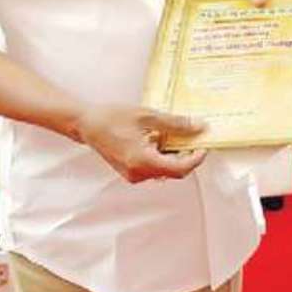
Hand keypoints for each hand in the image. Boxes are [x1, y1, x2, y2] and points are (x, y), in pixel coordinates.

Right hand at [76, 104, 207, 182]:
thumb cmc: (112, 117)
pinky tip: (161, 141)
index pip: (180, 168)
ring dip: (175, 157)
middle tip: (194, 139)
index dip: (196, 158)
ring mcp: (133, 175)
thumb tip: (199, 127)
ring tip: (178, 136)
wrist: (87, 124)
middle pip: (174, 172)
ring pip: (164, 171)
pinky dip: (162, 158)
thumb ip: (175, 124)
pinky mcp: (130, 173)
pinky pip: (153, 169)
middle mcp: (138, 173)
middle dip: (187, 157)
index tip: (204, 146)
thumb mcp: (148, 116)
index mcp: (143, 161)